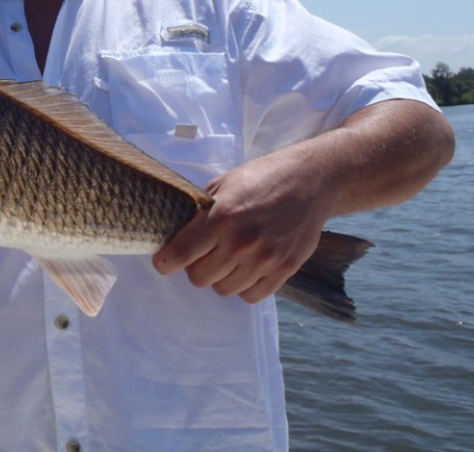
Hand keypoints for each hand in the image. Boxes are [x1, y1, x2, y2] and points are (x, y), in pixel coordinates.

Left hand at [152, 149, 334, 303]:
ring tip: (228, 259)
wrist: (310, 182)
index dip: (165, 262)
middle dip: (195, 267)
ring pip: (223, 290)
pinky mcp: (284, 271)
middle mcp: (240, 243)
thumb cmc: (261, 178)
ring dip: (219, 277)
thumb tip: (178, 234)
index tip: (163, 262)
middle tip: (203, 254)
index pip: (180, 255)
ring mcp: (264, 260)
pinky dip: (244, 287)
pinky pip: (251, 296)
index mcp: (220, 217)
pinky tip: (246, 268)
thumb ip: (200, 212)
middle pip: (199, 278)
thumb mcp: (223, 185)